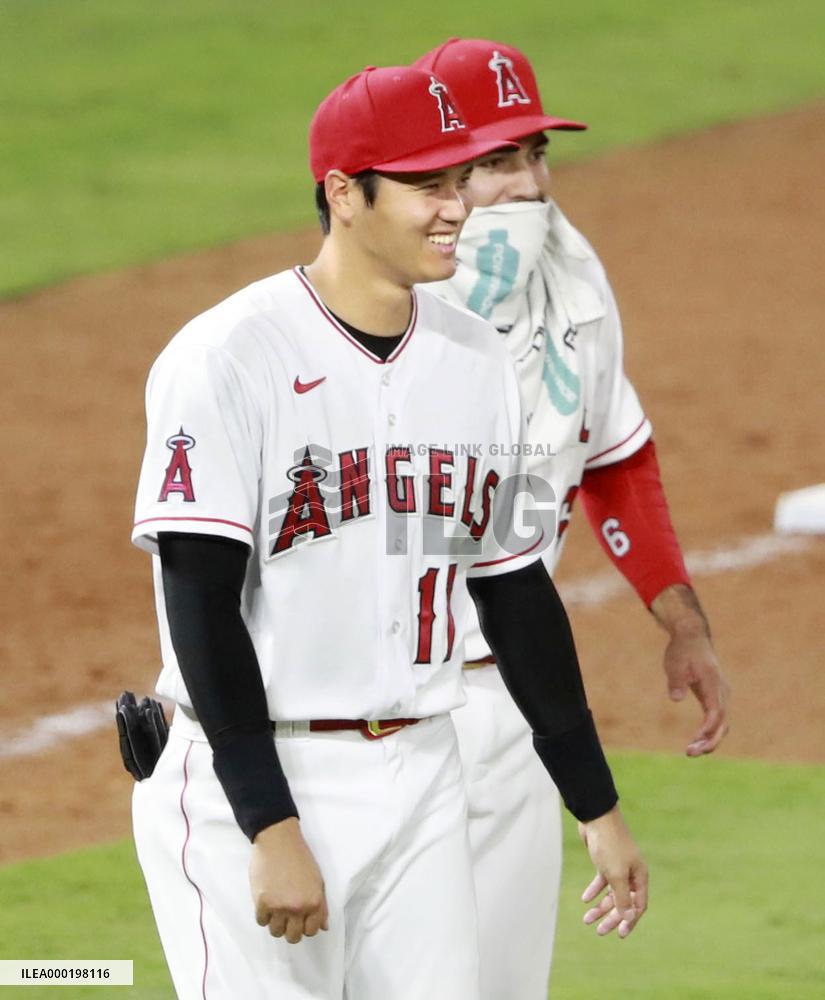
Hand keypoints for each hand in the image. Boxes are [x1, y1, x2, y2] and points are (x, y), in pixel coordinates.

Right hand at [249, 817, 328, 943]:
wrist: (278, 841)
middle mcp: (298, 908)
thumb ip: (322, 906)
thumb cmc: (300, 858)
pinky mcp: (262, 902)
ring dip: (276, 923)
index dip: (306, 926)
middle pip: (293, 937)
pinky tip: (267, 901)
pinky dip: (263, 914)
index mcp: (314, 902)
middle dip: (291, 929)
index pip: (311, 931)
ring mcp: (279, 907)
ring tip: (276, 908)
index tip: (301, 918)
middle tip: (287, 916)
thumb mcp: (318, 880)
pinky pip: (261, 921)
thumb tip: (324, 927)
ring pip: (276, 932)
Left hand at [578, 805, 647, 938]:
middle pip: (623, 901)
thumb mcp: (616, 875)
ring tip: (586, 919)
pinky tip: (585, 899)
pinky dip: (594, 890)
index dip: (630, 920)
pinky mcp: (605, 860)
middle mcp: (631, 873)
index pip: (638, 905)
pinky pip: (601, 880)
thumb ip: (622, 898)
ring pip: (610, 892)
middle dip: (612, 917)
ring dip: (600, 906)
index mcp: (640, 876)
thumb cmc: (609, 845)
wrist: (596, 817)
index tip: (619, 934)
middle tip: (599, 931)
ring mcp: (618, 866)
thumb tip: (629, 918)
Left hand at [663, 628, 729, 754]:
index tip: (696, 740)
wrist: (692, 637)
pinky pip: (717, 719)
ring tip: (690, 752)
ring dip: (709, 740)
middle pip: (722, 723)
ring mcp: (721, 695)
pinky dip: (709, 731)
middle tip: (690, 753)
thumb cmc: (683, 650)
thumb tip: (676, 698)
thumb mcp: (675, 663)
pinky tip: (696, 741)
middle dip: (709, 742)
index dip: (708, 728)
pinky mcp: (716, 697)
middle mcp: (722, 692)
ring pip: (721, 724)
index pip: (716, 712)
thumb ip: (676, 681)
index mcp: (714, 684)